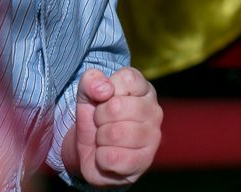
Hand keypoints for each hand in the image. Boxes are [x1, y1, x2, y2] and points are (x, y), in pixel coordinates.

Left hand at [61, 67, 162, 185]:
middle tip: (102, 122)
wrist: (90, 152)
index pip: (127, 79)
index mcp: (144, 89)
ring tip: (105, 138)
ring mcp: (153, 137)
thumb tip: (104, 89)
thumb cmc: (95, 117)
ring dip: (100, 138)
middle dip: (99, 116)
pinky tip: (108, 154)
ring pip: (115, 134)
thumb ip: (90, 81)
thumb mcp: (86, 94)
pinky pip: (113, 157)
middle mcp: (154, 111)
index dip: (105, 89)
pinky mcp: (145, 161)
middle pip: (117, 106)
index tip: (104, 98)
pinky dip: (101, 158)